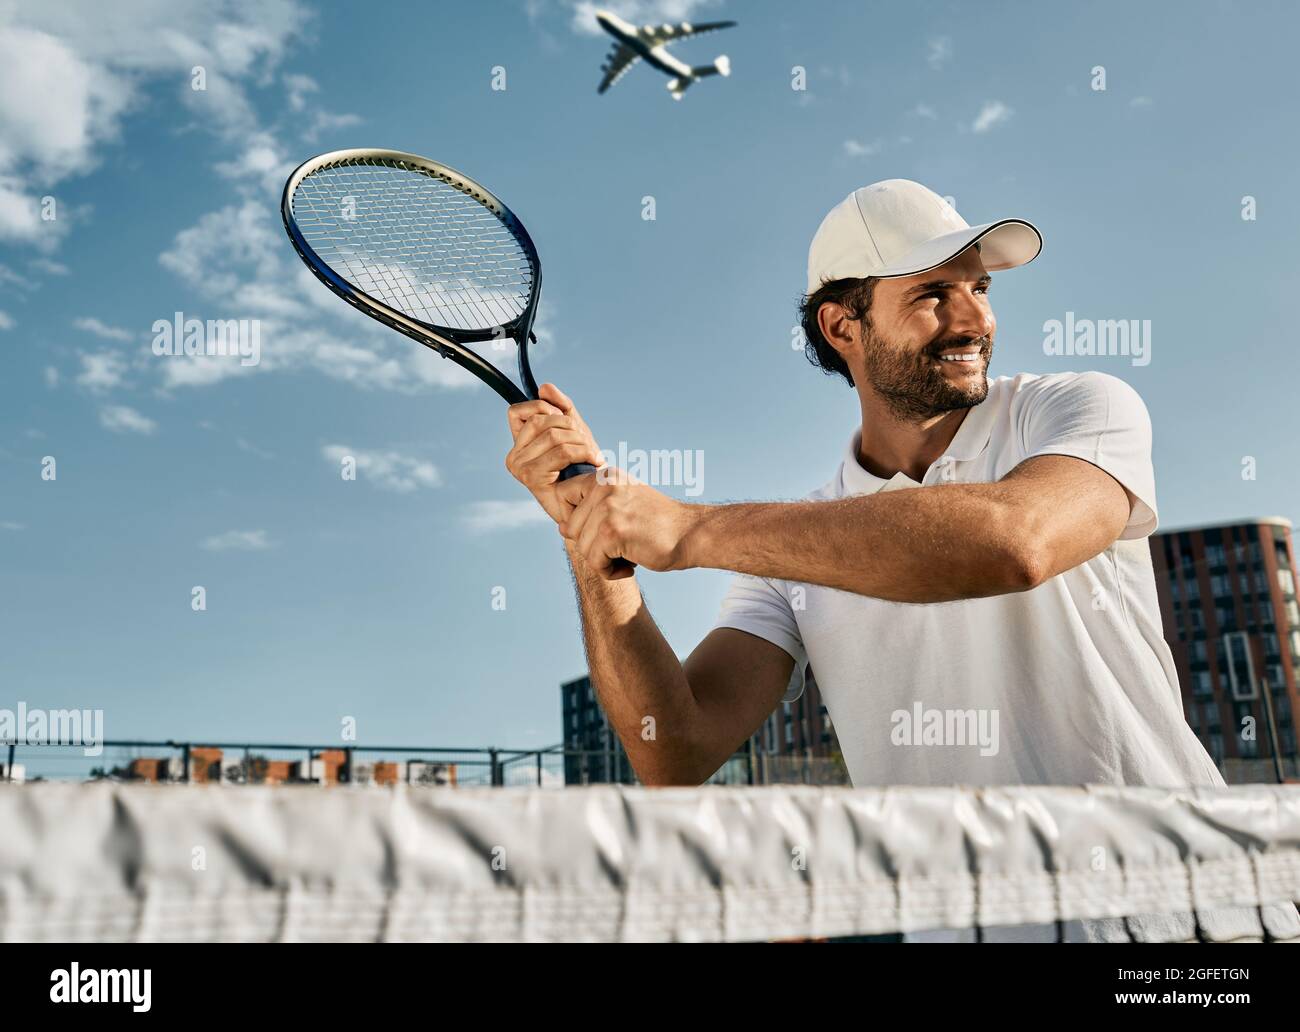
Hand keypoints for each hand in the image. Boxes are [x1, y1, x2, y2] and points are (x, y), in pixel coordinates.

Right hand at [505, 383, 602, 523]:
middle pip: (540, 419)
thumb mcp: (574, 432)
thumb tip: (544, 387)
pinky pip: (561, 451)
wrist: (589, 507)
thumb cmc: (581, 470)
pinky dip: (583, 452)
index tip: (565, 421)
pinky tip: (594, 461)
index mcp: (518, 444)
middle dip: (570, 425)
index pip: (518, 411)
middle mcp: (513, 456)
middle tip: (588, 443)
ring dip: (581, 441)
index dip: (543, 408)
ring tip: (593, 454)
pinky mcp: (532, 478)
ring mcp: (520, 468)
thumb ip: (561, 409)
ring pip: (553, 434)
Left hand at [555, 467, 699, 578]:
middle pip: (569, 527)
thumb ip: (593, 508)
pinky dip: (611, 571)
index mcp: (605, 476)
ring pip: (581, 547)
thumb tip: (560, 526)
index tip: (598, 528)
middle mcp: (603, 486)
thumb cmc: (659, 524)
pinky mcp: (612, 532)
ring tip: (629, 555)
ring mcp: (607, 508)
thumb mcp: (625, 502)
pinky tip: (631, 565)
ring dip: (603, 560)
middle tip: (621, 545)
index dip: (572, 517)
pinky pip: (594, 562)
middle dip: (591, 545)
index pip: (562, 494)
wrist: (692, 535)